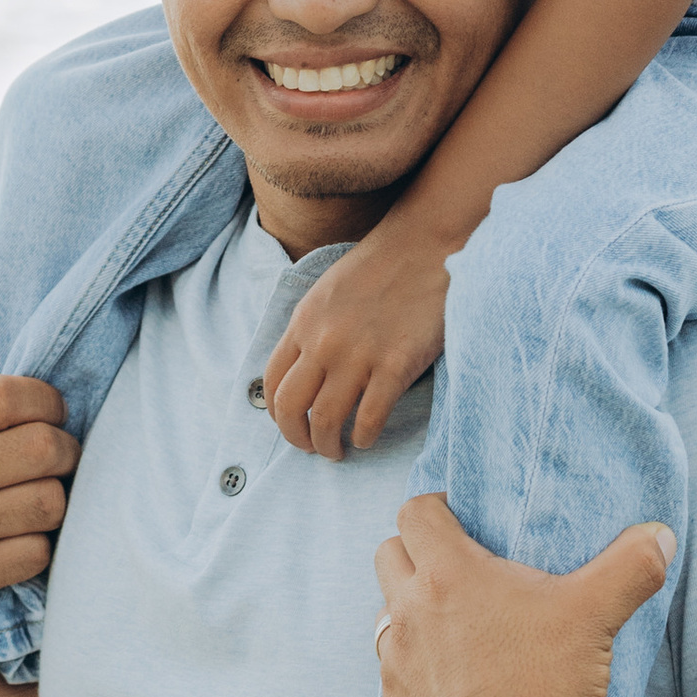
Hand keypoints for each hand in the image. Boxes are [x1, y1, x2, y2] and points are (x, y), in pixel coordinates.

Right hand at [0, 335, 77, 664]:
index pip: (5, 395)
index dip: (45, 398)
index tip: (50, 409)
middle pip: (41, 446)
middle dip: (64, 448)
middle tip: (57, 454)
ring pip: (48, 500)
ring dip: (55, 498)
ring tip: (43, 495)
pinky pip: (37, 552)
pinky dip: (39, 546)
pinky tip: (23, 538)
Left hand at [262, 214, 450, 457]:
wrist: (424, 245)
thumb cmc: (379, 267)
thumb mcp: (326, 293)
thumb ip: (311, 330)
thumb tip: (303, 372)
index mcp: (303, 323)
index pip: (273, 382)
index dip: (277, 413)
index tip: (292, 424)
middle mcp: (323, 343)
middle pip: (291, 408)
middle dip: (296, 437)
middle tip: (310, 447)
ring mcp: (358, 355)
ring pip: (325, 419)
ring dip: (327, 445)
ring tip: (337, 451)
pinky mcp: (395, 365)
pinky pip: (369, 418)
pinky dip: (363, 436)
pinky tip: (366, 438)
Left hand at [372, 494, 674, 696]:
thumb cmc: (554, 690)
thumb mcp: (597, 615)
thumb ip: (632, 565)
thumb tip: (661, 533)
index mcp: (448, 576)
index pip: (415, 513)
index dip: (437, 508)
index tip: (460, 519)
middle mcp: (408, 612)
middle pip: (389, 553)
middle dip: (417, 552)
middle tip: (458, 568)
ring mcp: (396, 662)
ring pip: (387, 611)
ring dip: (411, 607)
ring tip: (455, 621)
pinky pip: (392, 666)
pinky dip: (414, 661)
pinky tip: (451, 674)